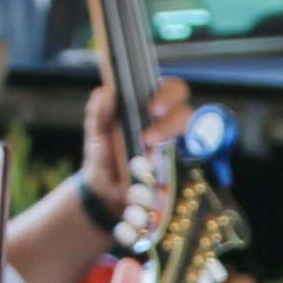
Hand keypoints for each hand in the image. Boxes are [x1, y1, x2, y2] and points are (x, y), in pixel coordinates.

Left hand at [83, 77, 192, 215]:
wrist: (101, 191)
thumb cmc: (104, 156)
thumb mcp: (96, 134)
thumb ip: (99, 113)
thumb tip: (105, 91)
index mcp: (150, 111)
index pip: (173, 91)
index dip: (168, 95)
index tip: (152, 108)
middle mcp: (165, 130)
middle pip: (185, 116)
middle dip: (169, 125)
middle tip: (148, 139)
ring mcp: (170, 155)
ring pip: (183, 150)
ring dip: (161, 159)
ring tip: (139, 164)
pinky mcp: (169, 179)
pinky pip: (173, 182)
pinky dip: (158, 187)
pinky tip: (141, 189)